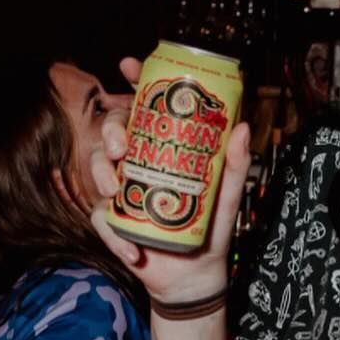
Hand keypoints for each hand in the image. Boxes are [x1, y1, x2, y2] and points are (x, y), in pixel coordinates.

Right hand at [88, 55, 251, 303]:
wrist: (194, 276)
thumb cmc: (210, 228)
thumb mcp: (228, 195)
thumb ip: (236, 165)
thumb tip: (242, 128)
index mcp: (163, 148)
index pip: (144, 107)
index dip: (134, 81)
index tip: (129, 64)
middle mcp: (138, 163)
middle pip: (112, 131)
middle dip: (110, 132)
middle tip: (122, 146)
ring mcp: (122, 190)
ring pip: (97, 166)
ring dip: (102, 175)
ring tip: (116, 190)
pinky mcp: (111, 221)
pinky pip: (101, 219)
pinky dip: (116, 237)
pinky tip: (135, 251)